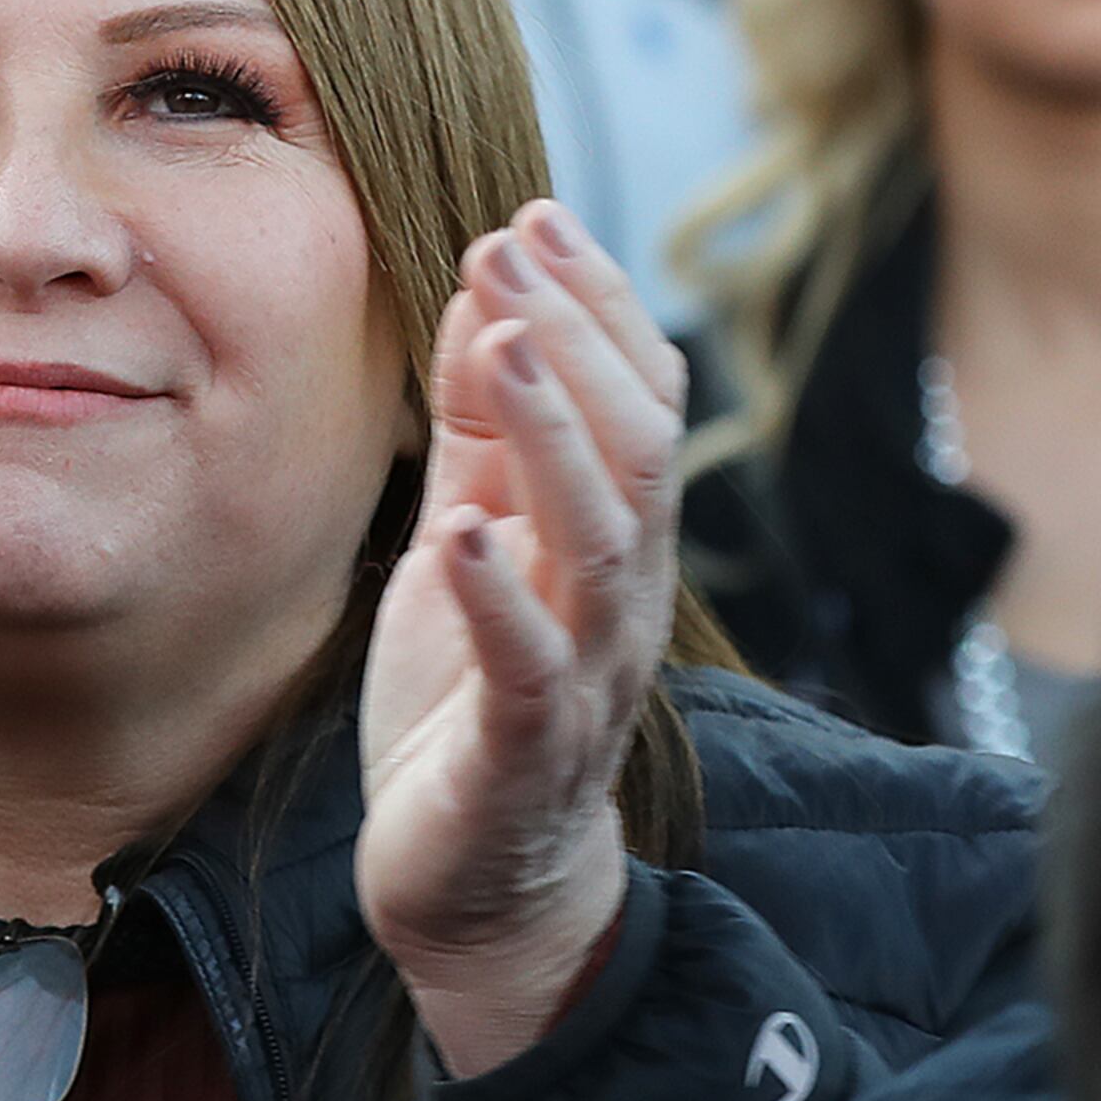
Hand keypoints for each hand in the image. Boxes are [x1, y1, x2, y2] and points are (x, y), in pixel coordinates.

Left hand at [356, 200, 686, 1075]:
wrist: (479, 884)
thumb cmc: (472, 698)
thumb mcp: (470, 539)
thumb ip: (480, 434)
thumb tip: (484, 296)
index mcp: (607, 538)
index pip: (636, 398)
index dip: (595, 306)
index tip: (534, 216)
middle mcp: (616, 595)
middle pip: (637, 447)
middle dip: (577, 338)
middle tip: (509, 247)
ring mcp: (583, 674)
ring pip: (602, 540)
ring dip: (551, 434)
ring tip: (499, 344)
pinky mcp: (526, 750)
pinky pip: (531, 666)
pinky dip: (501, 593)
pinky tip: (463, 531)